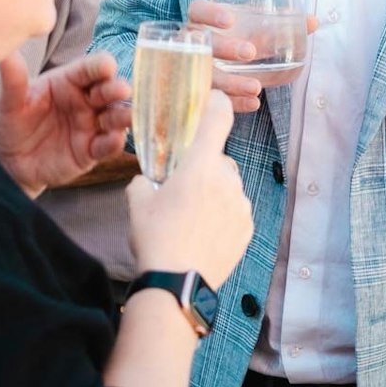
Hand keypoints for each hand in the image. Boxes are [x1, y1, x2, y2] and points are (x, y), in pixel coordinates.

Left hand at [0, 52, 132, 194]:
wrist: (6, 161)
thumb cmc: (9, 123)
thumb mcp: (7, 102)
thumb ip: (13, 81)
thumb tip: (7, 54)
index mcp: (67, 81)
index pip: (89, 69)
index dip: (100, 66)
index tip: (107, 65)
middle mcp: (85, 100)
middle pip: (108, 90)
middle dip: (117, 89)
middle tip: (122, 90)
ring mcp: (90, 125)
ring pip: (115, 117)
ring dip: (124, 115)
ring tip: (128, 115)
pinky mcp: (90, 151)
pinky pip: (107, 146)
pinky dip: (114, 142)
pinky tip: (115, 139)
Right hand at [127, 92, 252, 288]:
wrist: (177, 285)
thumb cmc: (155, 239)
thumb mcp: (137, 202)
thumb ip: (144, 180)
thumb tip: (147, 178)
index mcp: (200, 166)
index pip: (218, 118)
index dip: (217, 104)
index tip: (214, 101)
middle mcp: (227, 179)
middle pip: (218, 159)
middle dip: (203, 169)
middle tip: (183, 191)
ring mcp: (241, 204)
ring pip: (229, 186)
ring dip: (215, 194)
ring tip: (192, 220)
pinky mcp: (248, 228)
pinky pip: (237, 210)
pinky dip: (224, 215)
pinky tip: (205, 234)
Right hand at [187, 0, 320, 113]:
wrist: (216, 69)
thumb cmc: (236, 41)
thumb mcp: (253, 29)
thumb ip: (280, 24)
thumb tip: (314, 22)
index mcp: (202, 22)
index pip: (197, 11)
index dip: (210, 13)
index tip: (230, 19)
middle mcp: (194, 44)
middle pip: (202, 43)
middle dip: (225, 47)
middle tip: (251, 52)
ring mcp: (192, 70)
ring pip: (205, 76)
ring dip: (231, 81)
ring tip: (256, 87)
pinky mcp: (198, 93)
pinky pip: (213, 100)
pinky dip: (234, 102)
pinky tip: (253, 103)